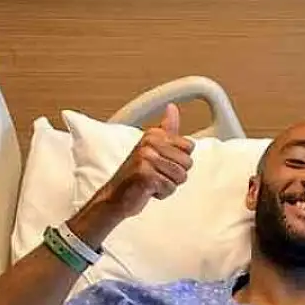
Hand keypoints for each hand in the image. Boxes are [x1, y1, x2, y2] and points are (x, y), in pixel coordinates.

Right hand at [86, 104, 194, 221]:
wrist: (115, 196)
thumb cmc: (135, 175)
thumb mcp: (152, 148)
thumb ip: (166, 130)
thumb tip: (172, 108)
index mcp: (153, 134)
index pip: (189, 146)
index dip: (179, 160)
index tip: (162, 163)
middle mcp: (149, 143)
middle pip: (187, 163)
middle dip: (175, 175)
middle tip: (157, 175)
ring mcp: (146, 158)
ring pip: (180, 176)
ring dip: (168, 185)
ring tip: (153, 182)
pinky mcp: (145, 174)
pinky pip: (170, 187)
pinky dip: (162, 193)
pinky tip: (148, 190)